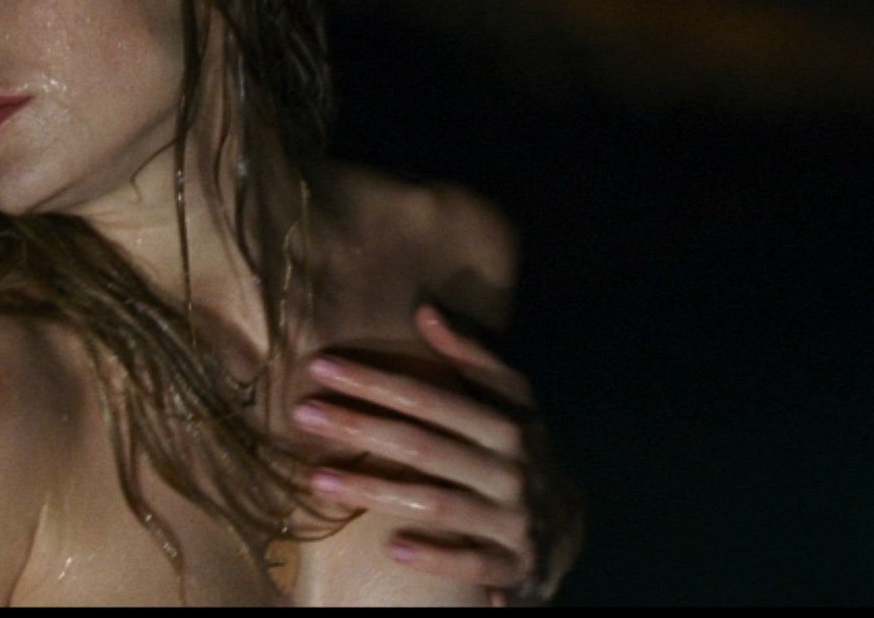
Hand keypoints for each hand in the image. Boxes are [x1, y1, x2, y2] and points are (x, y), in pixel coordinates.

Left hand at [291, 304, 582, 604]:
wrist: (570, 529)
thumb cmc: (524, 453)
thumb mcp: (513, 402)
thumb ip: (472, 358)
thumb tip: (426, 310)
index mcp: (509, 423)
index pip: (432, 398)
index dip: (377, 381)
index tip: (322, 366)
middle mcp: (511, 468)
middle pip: (425, 445)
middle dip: (361, 426)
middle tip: (303, 413)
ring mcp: (514, 518)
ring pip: (438, 502)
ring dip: (376, 491)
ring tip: (318, 479)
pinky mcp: (515, 565)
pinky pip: (473, 563)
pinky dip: (437, 556)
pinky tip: (393, 548)